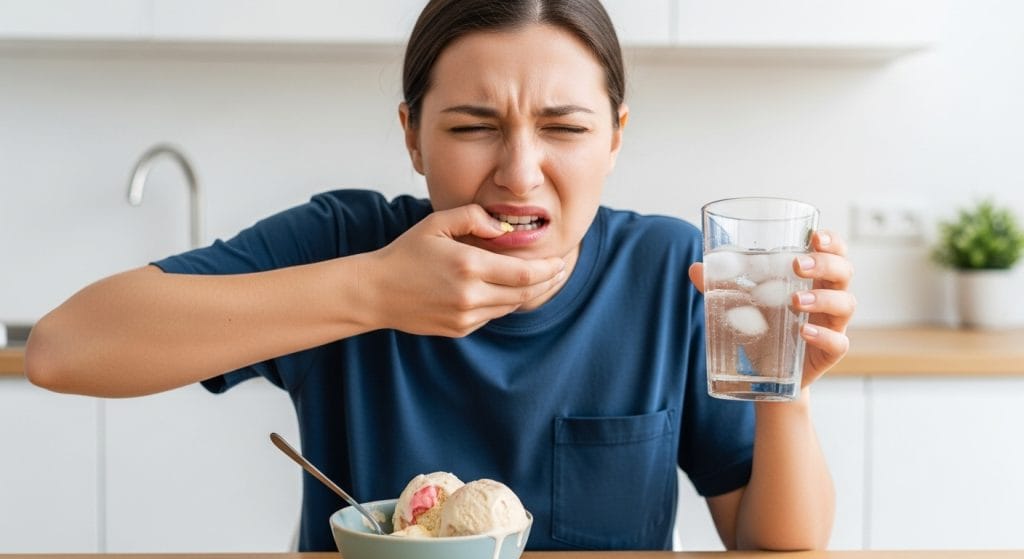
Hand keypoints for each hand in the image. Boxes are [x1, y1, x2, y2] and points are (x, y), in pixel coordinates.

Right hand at [363, 204, 565, 336]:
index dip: (549, 270)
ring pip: (511, 307)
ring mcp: (466, 316)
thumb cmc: (406, 253)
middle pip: (524, 294)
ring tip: (540, 279)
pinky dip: (504, 303)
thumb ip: (473, 217)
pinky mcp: (460, 329)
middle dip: (547, 282)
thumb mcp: (436, 223)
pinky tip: (506, 290)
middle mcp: (471, 295)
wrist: (376, 292)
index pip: (525, 274)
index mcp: (469, 266)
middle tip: (560, 270)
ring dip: (528, 294)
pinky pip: (492, 316)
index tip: (561, 261)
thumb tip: (505, 227)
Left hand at [688, 230, 854, 386]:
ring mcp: (833, 325)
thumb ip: (722, 287)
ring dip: (822, 298)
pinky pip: (838, 342)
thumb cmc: (763, 329)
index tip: (816, 236)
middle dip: (826, 264)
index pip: (835, 253)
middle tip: (798, 265)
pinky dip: (823, 335)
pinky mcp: (830, 352)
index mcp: (812, 279)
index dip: (832, 242)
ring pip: (845, 303)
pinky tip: (804, 332)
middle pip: (844, 272)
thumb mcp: (742, 305)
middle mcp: (829, 298)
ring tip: (794, 300)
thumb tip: (695, 268)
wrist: (768, 375)